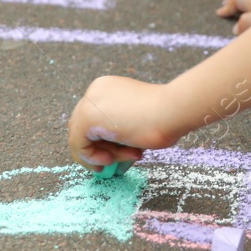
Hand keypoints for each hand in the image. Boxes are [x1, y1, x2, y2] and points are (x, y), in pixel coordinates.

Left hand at [68, 75, 183, 169]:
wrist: (172, 110)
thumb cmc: (165, 117)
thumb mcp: (136, 123)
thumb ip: (120, 134)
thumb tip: (106, 155)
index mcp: (108, 88)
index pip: (95, 120)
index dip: (106, 142)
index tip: (125, 154)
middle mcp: (96, 90)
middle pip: (85, 129)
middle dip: (101, 149)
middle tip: (117, 163)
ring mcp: (90, 101)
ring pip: (81, 137)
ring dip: (100, 155)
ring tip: (125, 158)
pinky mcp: (87, 116)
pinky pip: (78, 145)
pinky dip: (90, 158)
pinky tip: (108, 160)